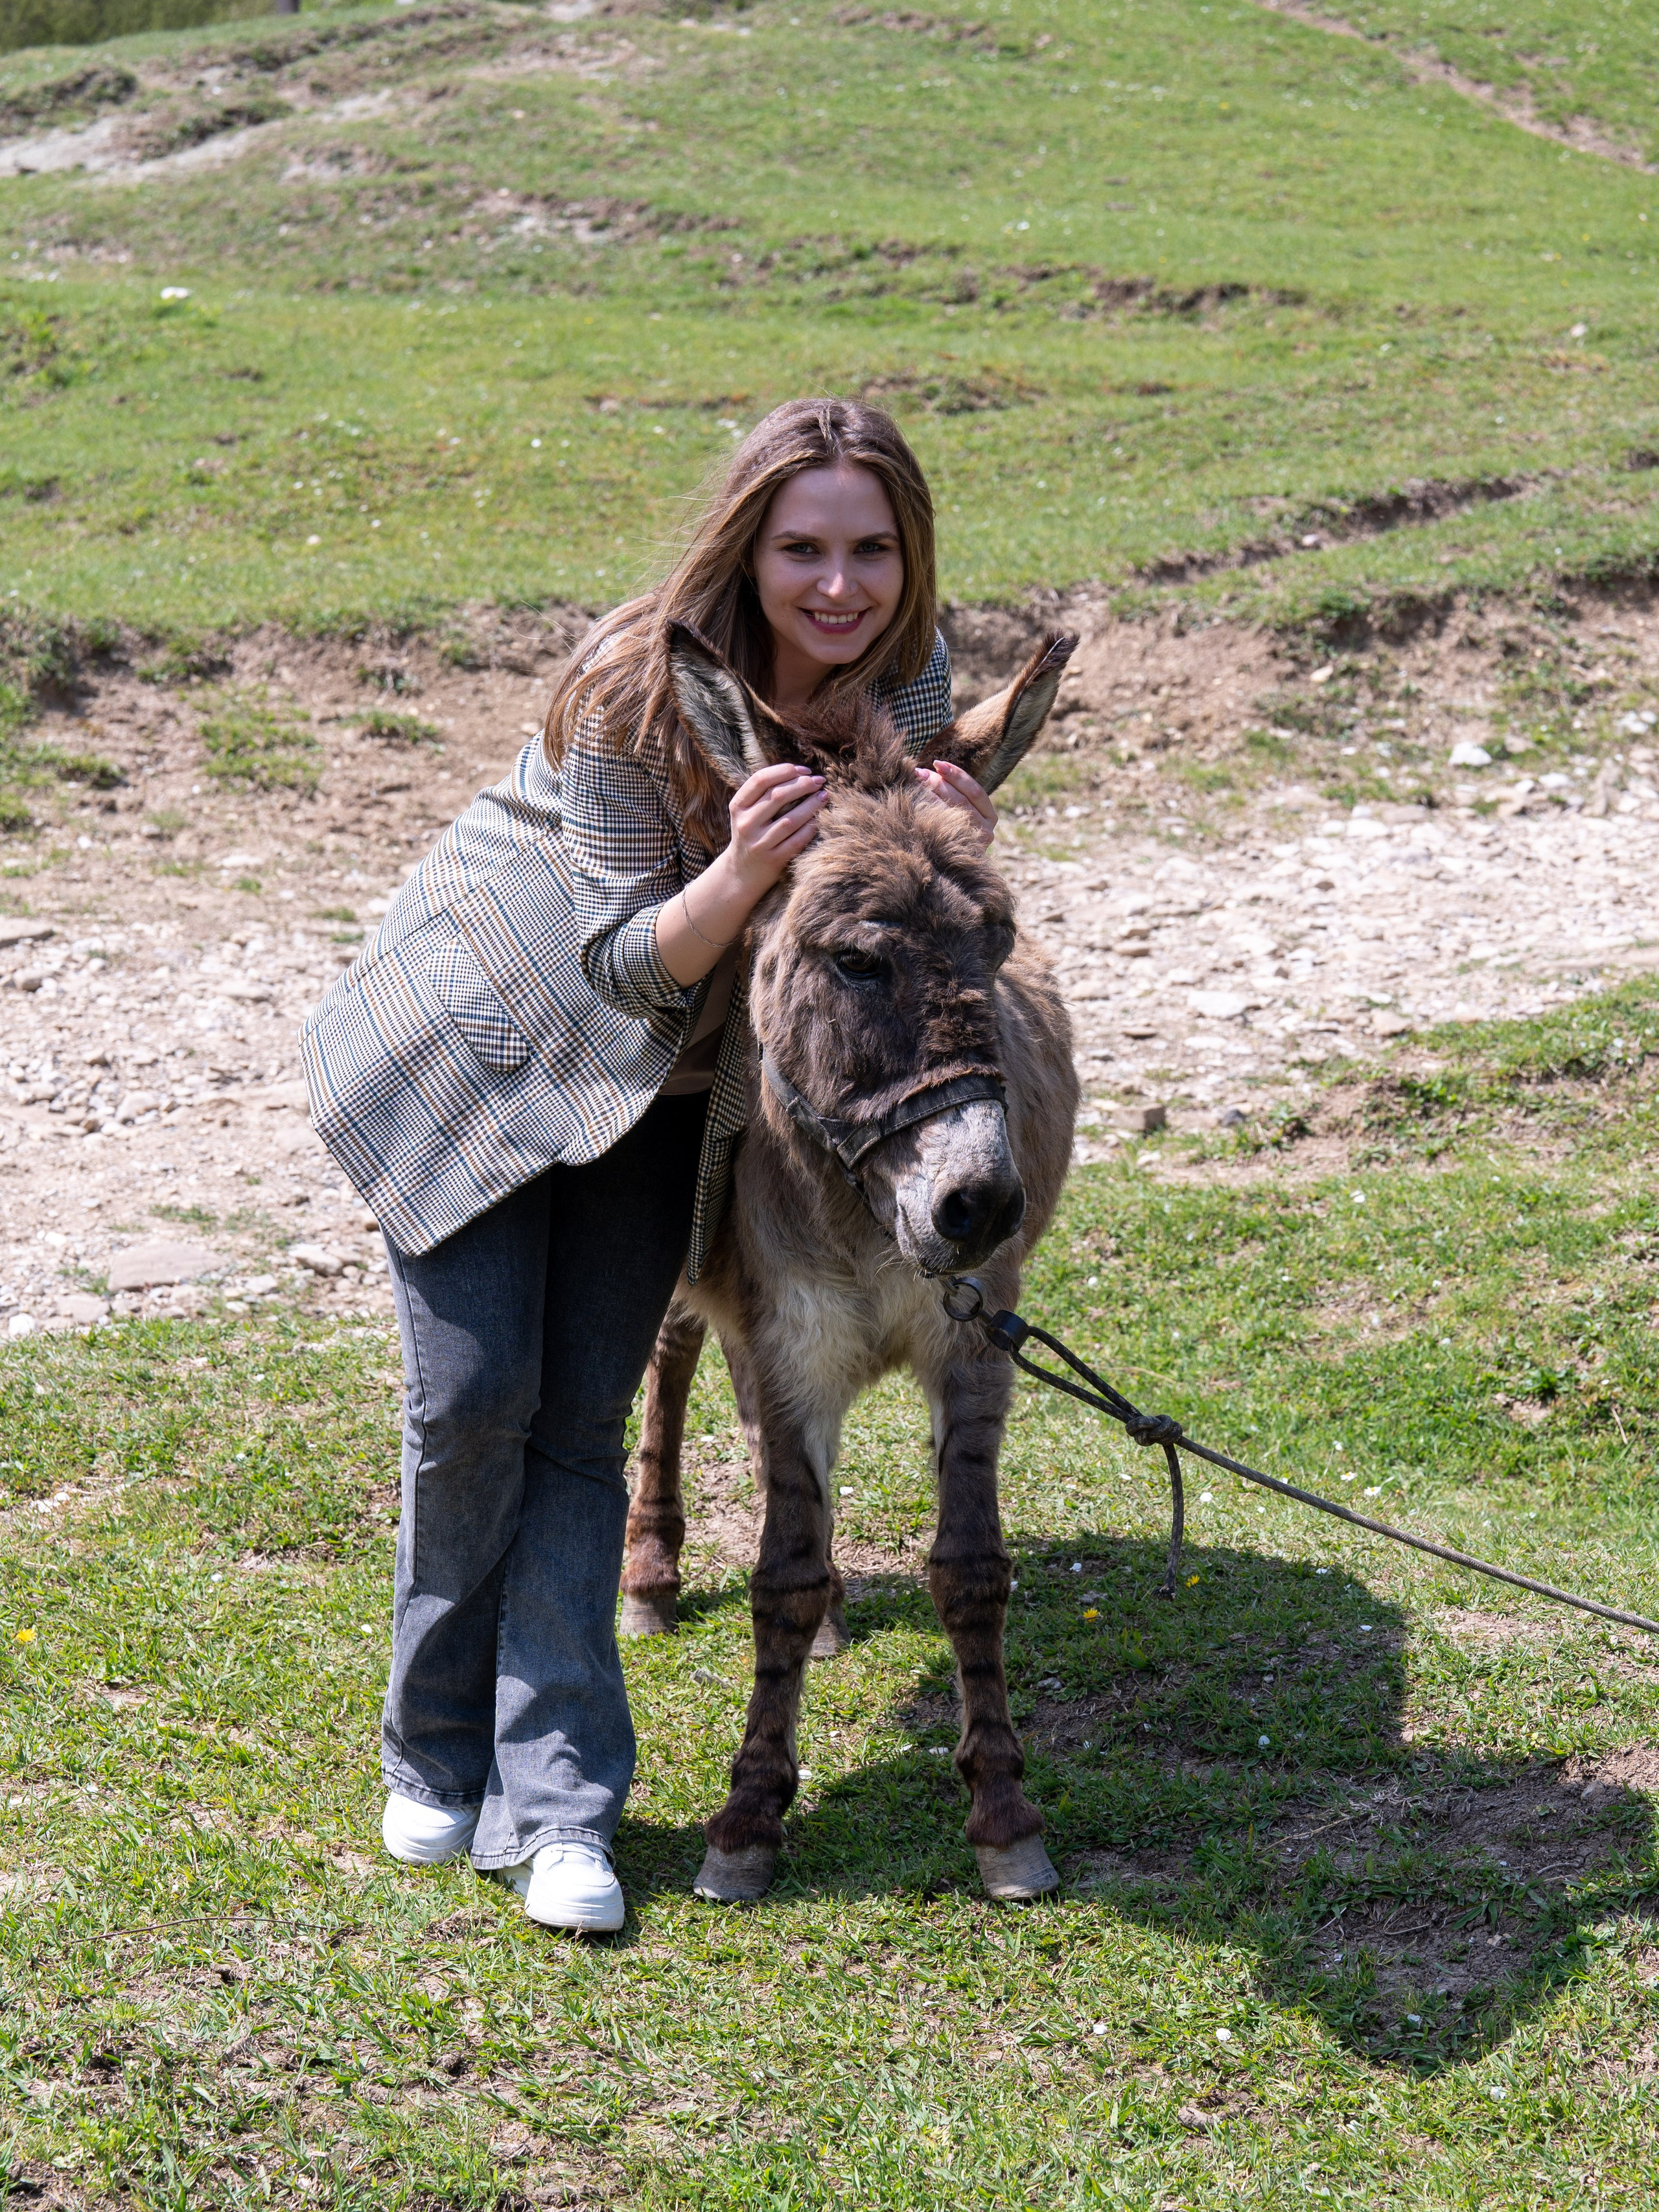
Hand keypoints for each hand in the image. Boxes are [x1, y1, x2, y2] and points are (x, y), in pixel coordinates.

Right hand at [725, 760, 827, 895]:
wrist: (741, 872)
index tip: (804, 769)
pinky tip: (820, 819)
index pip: (760, 780)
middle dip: (803, 784)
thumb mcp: (747, 811)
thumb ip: (764, 792)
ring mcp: (759, 843)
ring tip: (824, 796)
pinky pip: (797, 840)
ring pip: (790, 819)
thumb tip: (799, 772)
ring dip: (811, 805)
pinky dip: (811, 828)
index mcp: (738, 806)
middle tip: (819, 780)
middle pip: (777, 796)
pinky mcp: (773, 859)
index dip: (784, 770)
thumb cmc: (751, 833)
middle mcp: (746, 824)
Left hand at [914, 757, 996, 848]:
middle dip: (940, 784)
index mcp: (990, 817)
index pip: (975, 791)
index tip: (937, 764)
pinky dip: (928, 814)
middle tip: (920, 773)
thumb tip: (926, 772)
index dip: (956, 775)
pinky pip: (942, 830)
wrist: (947, 866)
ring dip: (932, 796)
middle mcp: (987, 832)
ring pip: (952, 814)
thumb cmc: (952, 829)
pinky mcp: (959, 854)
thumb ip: (952, 792)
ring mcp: (974, 846)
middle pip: (962, 801)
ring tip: (915, 785)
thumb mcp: (960, 809)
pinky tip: (914, 806)